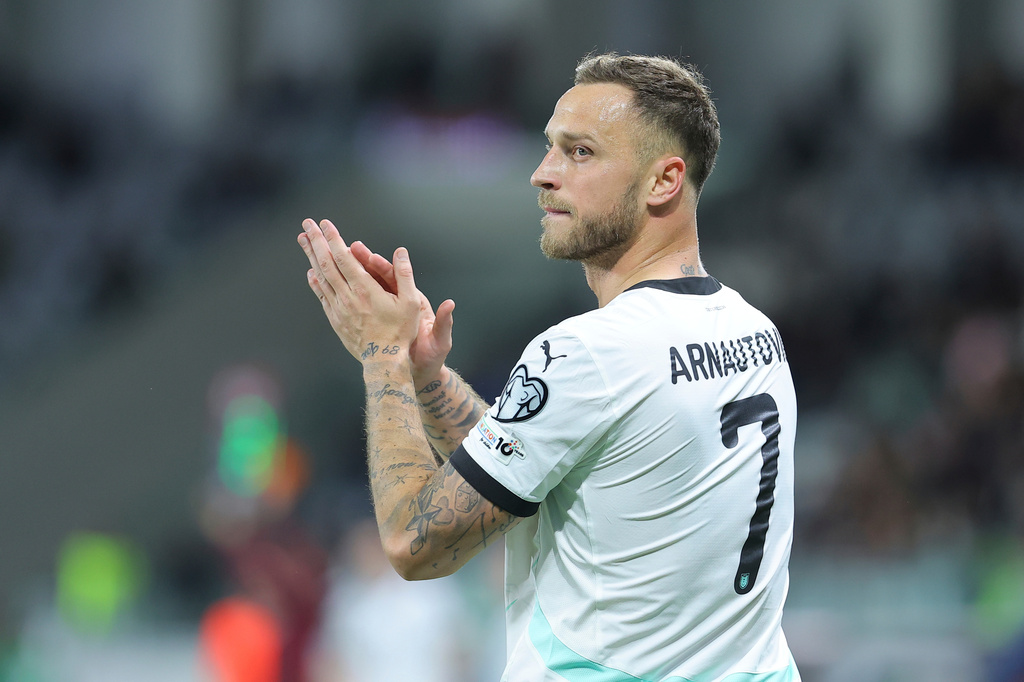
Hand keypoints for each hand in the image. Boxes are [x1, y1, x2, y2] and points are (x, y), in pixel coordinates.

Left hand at [297, 218, 420, 365]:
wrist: (383, 361)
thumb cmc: (400, 331)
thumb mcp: (411, 302)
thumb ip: (404, 275)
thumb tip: (401, 252)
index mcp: (365, 289)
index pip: (344, 257)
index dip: (334, 239)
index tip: (325, 224)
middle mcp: (348, 296)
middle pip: (326, 263)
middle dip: (316, 241)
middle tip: (307, 225)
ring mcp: (339, 308)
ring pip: (321, 277)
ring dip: (311, 257)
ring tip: (303, 240)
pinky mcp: (336, 319)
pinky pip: (322, 296)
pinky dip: (315, 281)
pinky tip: (311, 272)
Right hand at [349, 241, 454, 389]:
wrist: (420, 372)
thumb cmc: (431, 356)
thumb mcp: (440, 339)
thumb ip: (444, 322)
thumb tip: (450, 304)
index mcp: (413, 302)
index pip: (397, 279)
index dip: (384, 267)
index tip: (372, 258)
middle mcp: (397, 301)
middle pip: (378, 277)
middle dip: (363, 261)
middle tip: (349, 247)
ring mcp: (384, 309)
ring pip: (365, 286)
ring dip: (351, 272)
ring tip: (335, 257)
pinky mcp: (373, 318)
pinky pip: (358, 302)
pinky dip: (345, 292)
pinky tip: (329, 281)